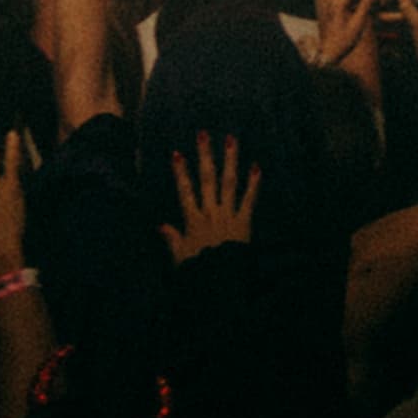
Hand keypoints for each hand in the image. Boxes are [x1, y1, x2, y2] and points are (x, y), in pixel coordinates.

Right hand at [164, 132, 262, 265]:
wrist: (221, 283)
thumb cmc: (198, 272)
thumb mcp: (179, 258)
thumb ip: (171, 239)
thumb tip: (160, 225)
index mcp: (193, 221)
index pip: (185, 192)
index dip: (181, 172)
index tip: (177, 153)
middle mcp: (210, 212)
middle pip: (206, 180)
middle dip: (204, 156)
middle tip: (203, 134)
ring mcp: (228, 215)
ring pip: (228, 183)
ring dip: (230, 160)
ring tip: (231, 139)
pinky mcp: (244, 222)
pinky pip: (249, 200)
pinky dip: (254, 184)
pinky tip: (257, 166)